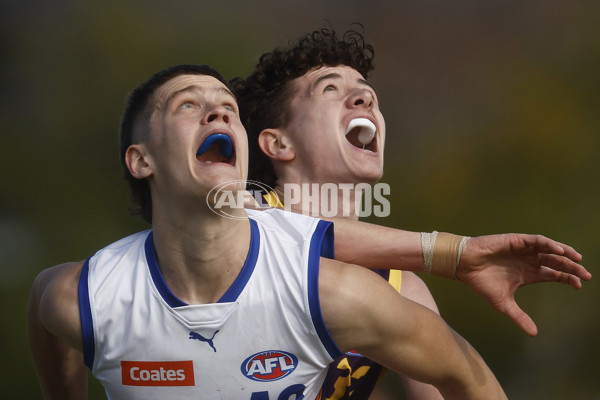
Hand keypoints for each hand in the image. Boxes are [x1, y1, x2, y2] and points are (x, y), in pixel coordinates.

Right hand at [456, 234, 590, 335]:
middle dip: (571, 267)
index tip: (579, 285)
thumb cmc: (481, 282)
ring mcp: (523, 250)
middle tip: (585, 275)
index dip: (567, 278)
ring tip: (577, 260)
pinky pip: (537, 241)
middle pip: (555, 262)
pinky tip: (559, 251)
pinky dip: (549, 244)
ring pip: (550, 249)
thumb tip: (533, 334)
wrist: (465, 266)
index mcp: (527, 274)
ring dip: (564, 253)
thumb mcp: (503, 303)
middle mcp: (528, 261)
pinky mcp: (517, 241)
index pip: (553, 274)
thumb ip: (519, 316)